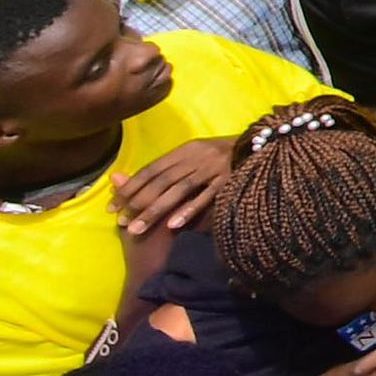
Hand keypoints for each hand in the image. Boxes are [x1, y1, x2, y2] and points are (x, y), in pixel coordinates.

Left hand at [116, 139, 234, 235]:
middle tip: (120, 223)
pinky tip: (172, 225)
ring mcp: (212, 169)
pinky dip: (188, 210)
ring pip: (178, 191)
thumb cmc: (222, 155)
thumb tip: (120, 177)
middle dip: (137, 203)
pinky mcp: (228, 181)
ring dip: (155, 210)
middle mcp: (196, 157)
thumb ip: (162, 167)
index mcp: (186, 149)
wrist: (264, 146)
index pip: (151, 169)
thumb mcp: (193, 154)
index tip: (112, 207)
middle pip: (160, 182)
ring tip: (136, 229)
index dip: (130, 188)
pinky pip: (205, 198)